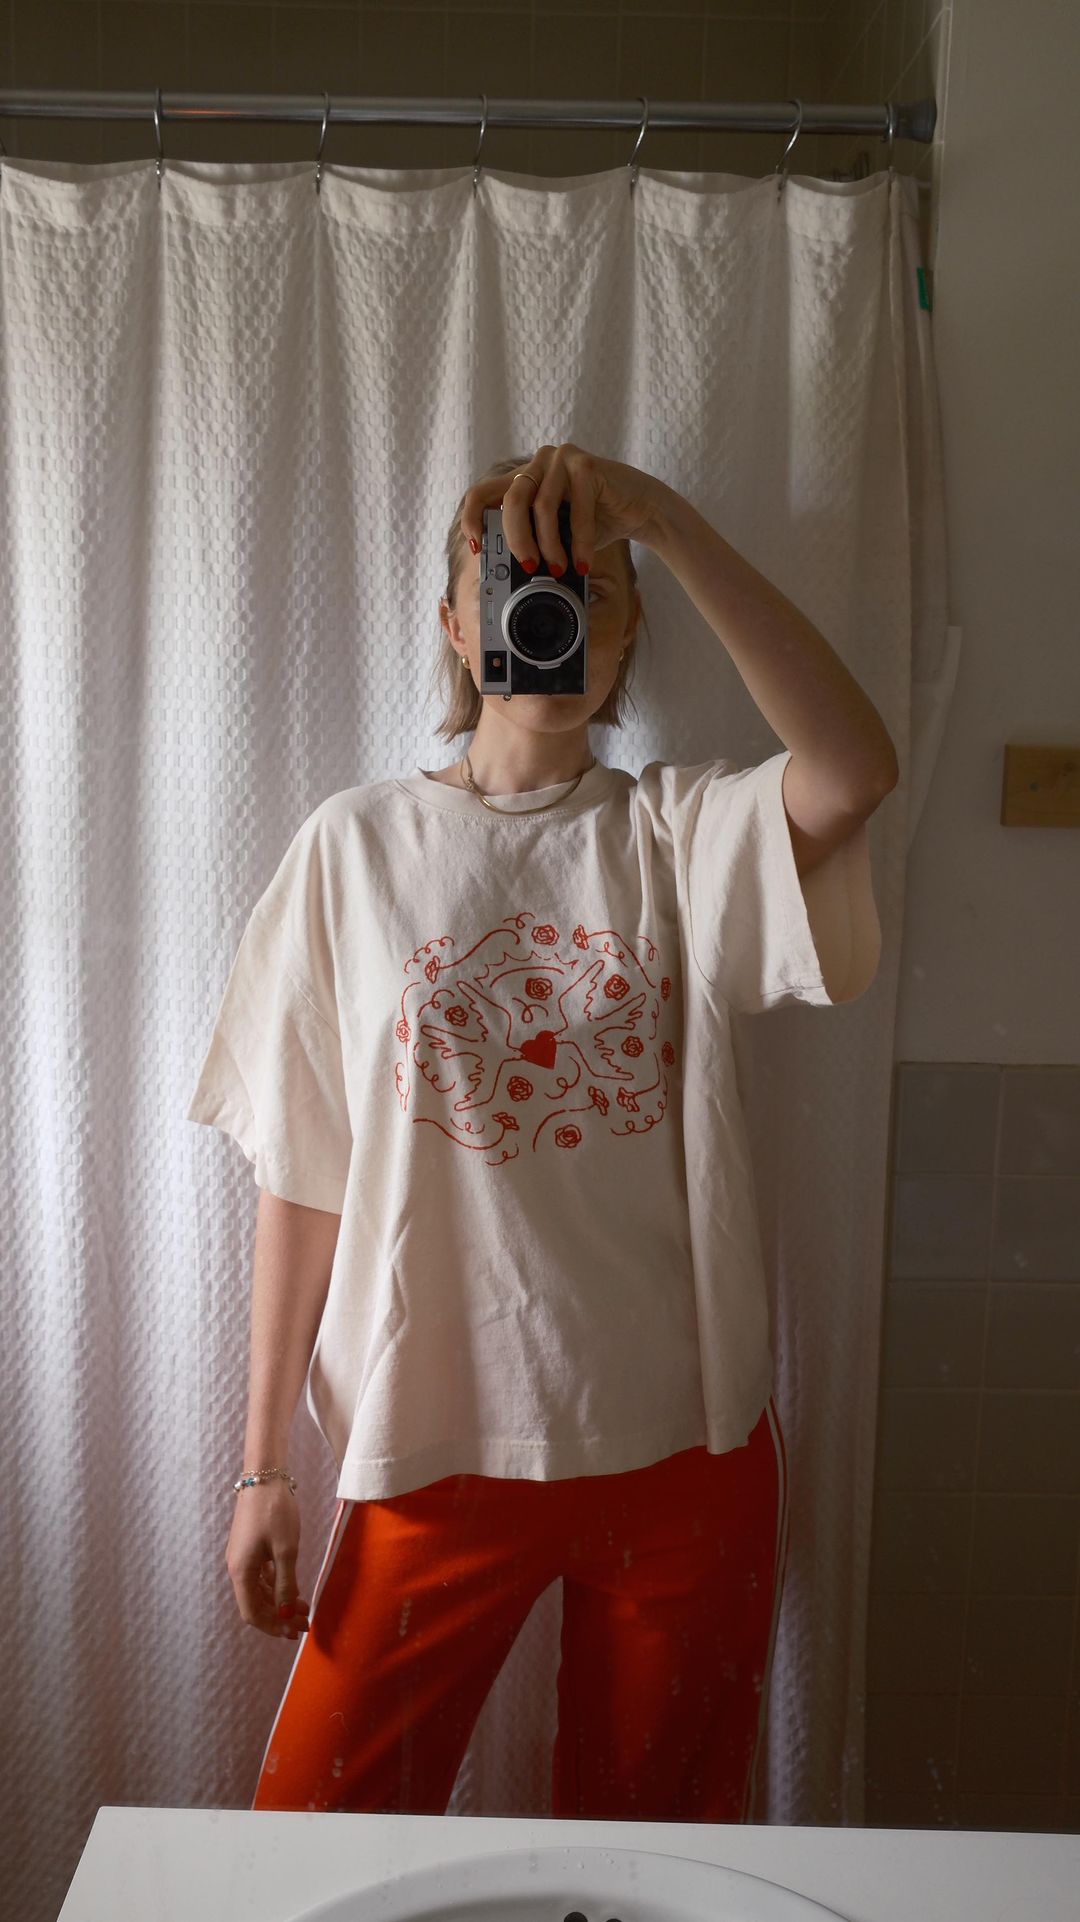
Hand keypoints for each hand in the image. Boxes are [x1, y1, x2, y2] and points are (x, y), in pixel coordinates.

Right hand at [226, 1483, 309, 1640]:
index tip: (295, 1631)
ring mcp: (242, 1558)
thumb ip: (285, 1584)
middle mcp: (237, 1568)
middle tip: (305, 1622)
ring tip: (304, 1607)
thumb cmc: (275, 1512)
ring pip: (259, 1591)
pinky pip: (260, 1576)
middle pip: (255, 1604)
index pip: (252, 1613)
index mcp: (241, 1572)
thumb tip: (285, 1613)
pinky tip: (293, 1588)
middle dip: (280, 1616)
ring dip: (279, 1602)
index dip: (273, 1626)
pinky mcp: (249, 1548)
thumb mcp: (286, 1550)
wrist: (264, 1477)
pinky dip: (276, 1586)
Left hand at [460, 442, 666, 577]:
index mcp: (524, 478)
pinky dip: (580, 542)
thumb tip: (511, 571)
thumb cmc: (596, 522)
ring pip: (542, 507)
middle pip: (511, 501)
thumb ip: (533, 540)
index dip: (472, 519)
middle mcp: (538, 463)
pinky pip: (575, 510)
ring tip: (561, 569)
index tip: (478, 549)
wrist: (639, 509)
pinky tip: (584, 563)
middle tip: (529, 568)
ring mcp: (561, 459)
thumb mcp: (557, 534)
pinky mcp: (585, 464)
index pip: (483, 493)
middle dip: (518, 540)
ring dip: (551, 546)